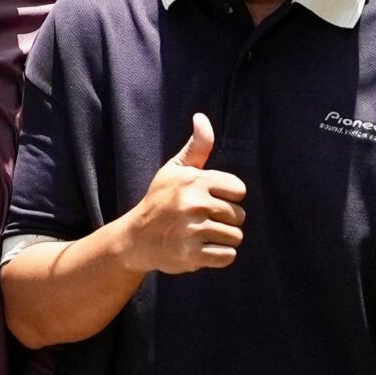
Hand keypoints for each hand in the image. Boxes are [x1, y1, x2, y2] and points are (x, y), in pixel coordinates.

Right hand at [120, 114, 245, 274]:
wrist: (136, 237)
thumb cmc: (160, 200)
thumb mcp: (175, 170)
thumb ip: (196, 146)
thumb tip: (201, 117)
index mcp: (194, 181)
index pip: (239, 190)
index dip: (228, 197)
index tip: (211, 200)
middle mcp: (194, 205)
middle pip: (239, 215)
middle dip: (226, 220)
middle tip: (205, 220)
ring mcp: (193, 231)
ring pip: (235, 237)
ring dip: (223, 238)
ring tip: (204, 235)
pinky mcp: (192, 255)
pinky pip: (228, 256)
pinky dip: (220, 256)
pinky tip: (204, 249)